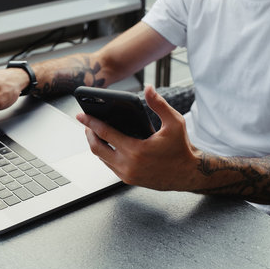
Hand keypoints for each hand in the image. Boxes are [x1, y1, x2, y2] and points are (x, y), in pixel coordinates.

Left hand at [76, 85, 199, 190]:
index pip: (105, 133)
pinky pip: (109, 164)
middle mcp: (128, 165)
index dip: (91, 122)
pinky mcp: (128, 180)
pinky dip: (104, 153)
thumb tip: (148, 89)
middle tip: (86, 122)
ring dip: (95, 144)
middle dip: (88, 133)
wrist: (188, 174)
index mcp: (136, 150)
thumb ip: (159, 104)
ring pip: (101, 157)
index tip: (81, 115)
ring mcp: (127, 174)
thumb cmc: (181, 148)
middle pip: (97, 148)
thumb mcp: (174, 123)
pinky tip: (106, 143)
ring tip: (94, 131)